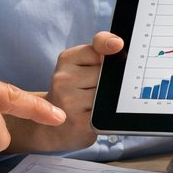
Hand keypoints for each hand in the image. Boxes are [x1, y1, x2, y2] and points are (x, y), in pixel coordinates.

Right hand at [9, 32, 124, 155]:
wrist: (53, 128)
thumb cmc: (75, 92)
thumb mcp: (81, 66)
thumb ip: (99, 52)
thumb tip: (118, 47)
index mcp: (67, 60)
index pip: (97, 48)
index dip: (110, 45)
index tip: (118, 45)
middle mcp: (64, 79)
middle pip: (107, 72)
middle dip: (110, 79)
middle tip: (96, 88)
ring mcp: (70, 101)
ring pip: (109, 92)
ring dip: (109, 98)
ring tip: (96, 102)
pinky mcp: (80, 122)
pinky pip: (107, 111)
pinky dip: (107, 113)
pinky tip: (96, 115)